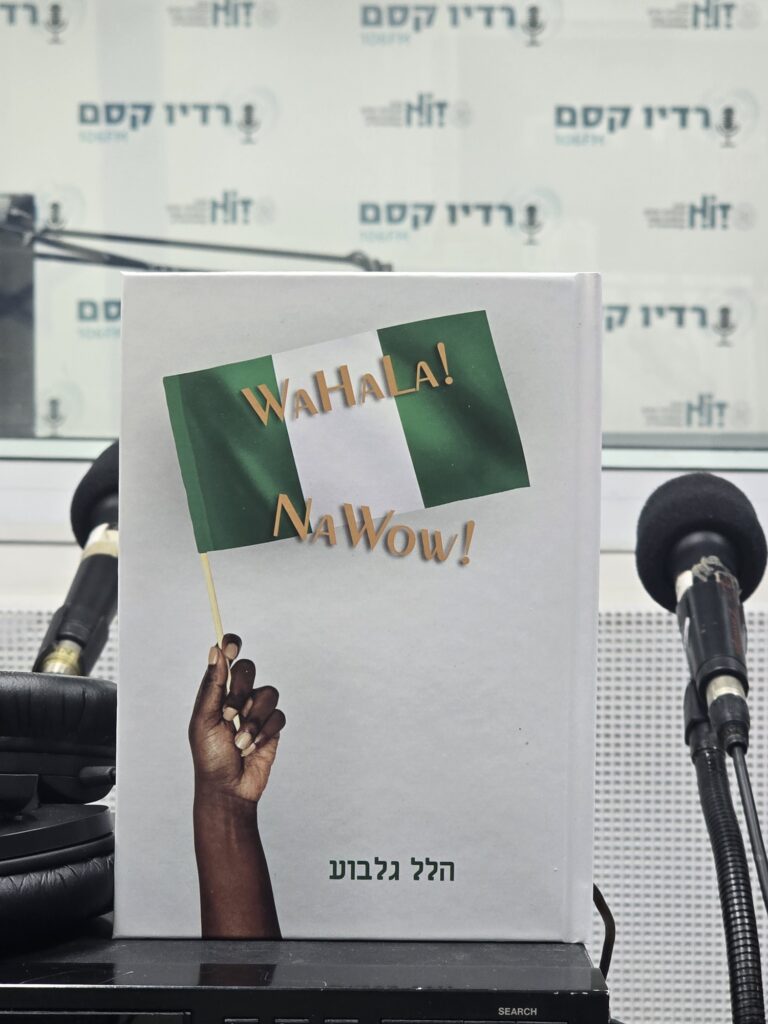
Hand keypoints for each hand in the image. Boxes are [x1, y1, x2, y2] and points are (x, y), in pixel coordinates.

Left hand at [189, 633, 285, 804]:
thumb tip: (215, 651)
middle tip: (229, 714)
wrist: (228, 789)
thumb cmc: (209, 757)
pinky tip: (253, 747)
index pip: (226, 657)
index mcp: (217, 691)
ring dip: (253, 721)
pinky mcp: (272, 726)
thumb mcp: (204, 720)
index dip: (230, 645)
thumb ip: (213, 686)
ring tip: (240, 742)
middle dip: (239, 692)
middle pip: (248, 669)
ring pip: (267, 693)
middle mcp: (238, 695)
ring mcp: (257, 710)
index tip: (230, 646)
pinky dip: (264, 732)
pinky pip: (278, 715)